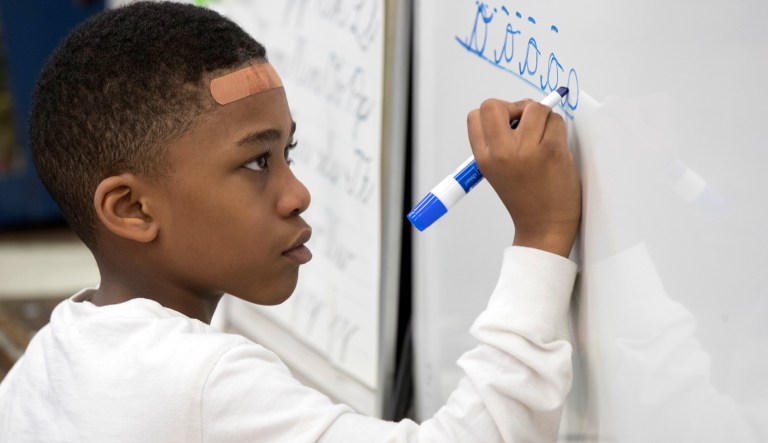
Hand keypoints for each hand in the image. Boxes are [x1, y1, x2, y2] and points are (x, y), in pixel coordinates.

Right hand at [467, 99, 580, 256]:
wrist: (545, 226)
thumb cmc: (525, 199)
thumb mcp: (496, 171)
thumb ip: (497, 143)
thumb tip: (516, 113)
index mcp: (483, 158)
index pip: (476, 115)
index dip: (495, 114)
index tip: (508, 125)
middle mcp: (500, 152)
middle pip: (494, 104)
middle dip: (513, 108)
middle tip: (525, 124)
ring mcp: (526, 150)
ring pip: (533, 107)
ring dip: (541, 116)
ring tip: (543, 138)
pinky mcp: (552, 150)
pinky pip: (555, 120)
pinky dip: (557, 127)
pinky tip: (555, 146)